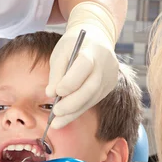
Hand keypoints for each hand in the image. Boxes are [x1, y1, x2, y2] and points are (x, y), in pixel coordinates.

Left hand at [47, 1, 119, 128]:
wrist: (97, 38)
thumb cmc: (74, 44)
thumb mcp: (61, 52)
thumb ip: (56, 72)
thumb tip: (51, 94)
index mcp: (93, 49)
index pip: (84, 67)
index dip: (70, 82)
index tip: (56, 93)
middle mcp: (105, 64)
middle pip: (91, 87)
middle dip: (72, 103)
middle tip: (56, 113)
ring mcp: (110, 76)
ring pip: (92, 98)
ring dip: (74, 112)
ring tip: (57, 123)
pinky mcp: (110, 86)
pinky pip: (93, 100)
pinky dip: (79, 109)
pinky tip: (65, 118)